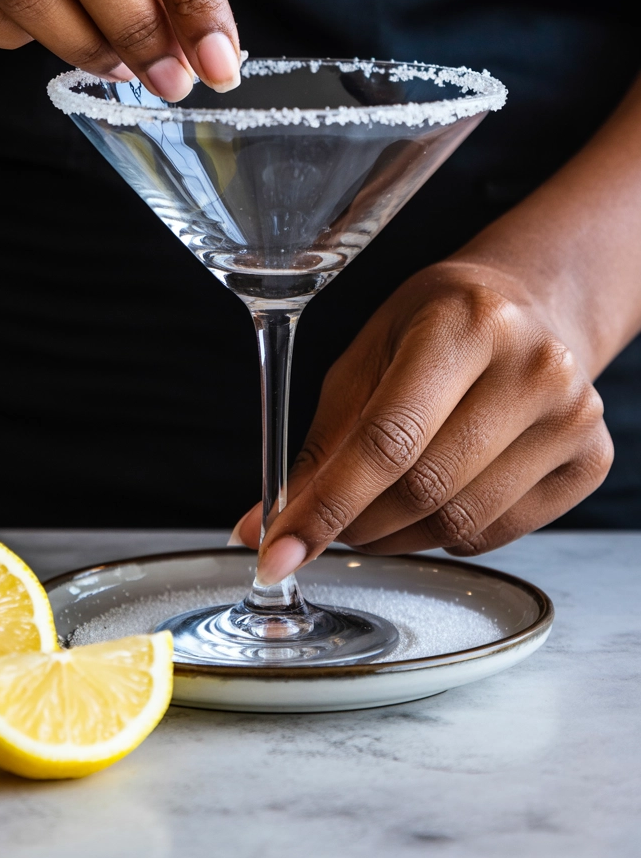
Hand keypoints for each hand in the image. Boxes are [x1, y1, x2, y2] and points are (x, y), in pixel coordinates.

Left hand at [234, 259, 612, 582]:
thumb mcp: (369, 355)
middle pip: (424, 487)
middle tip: (323, 527)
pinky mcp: (591, 458)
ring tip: (377, 508)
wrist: (532, 307)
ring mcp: (575, 414)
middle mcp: (534, 365)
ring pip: (460, 521)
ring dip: (397, 536)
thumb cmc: (438, 325)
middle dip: (356, 523)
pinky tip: (435, 498)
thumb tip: (266, 526)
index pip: (387, 438)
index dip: (326, 505)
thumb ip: (324, 441)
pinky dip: (446, 533)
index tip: (277, 550)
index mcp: (465, 321)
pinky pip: (498, 533)